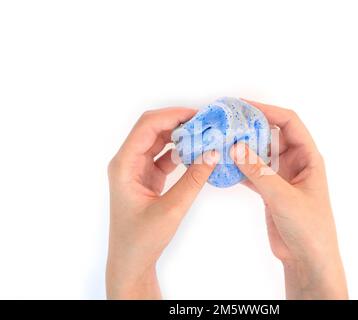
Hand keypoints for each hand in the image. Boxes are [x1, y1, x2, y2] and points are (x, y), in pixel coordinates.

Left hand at [106, 108, 218, 298]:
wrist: (131, 263)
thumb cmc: (142, 239)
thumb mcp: (171, 209)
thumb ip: (193, 179)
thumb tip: (213, 153)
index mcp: (124, 165)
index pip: (147, 126)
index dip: (173, 116)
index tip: (199, 116)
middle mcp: (128, 162)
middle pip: (153, 129)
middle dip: (179, 123)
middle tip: (206, 124)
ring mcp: (137, 170)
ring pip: (160, 142)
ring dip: (181, 137)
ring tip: (205, 136)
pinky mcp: (147, 178)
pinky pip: (165, 157)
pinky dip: (181, 153)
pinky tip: (197, 154)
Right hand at [230, 100, 347, 298]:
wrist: (307, 258)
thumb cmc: (309, 228)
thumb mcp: (283, 197)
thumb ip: (259, 172)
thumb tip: (237, 147)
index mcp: (308, 157)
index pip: (288, 123)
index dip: (267, 110)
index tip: (244, 106)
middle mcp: (295, 163)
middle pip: (271, 134)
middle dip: (250, 126)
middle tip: (227, 122)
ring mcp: (281, 176)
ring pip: (259, 153)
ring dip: (242, 148)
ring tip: (221, 141)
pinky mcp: (270, 190)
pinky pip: (252, 172)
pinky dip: (238, 169)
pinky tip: (223, 167)